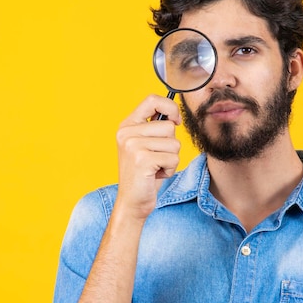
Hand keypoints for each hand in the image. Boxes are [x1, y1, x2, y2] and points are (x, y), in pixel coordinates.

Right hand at [114, 95, 181, 221]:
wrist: (131, 202)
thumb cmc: (143, 174)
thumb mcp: (145, 145)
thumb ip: (154, 128)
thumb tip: (175, 116)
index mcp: (126, 125)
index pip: (152, 100)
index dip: (170, 107)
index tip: (175, 121)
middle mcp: (127, 133)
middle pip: (169, 127)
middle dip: (170, 145)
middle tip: (156, 159)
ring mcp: (133, 146)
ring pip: (174, 143)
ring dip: (171, 159)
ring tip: (155, 168)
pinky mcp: (143, 160)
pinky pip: (173, 158)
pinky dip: (169, 169)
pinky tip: (155, 175)